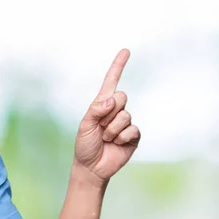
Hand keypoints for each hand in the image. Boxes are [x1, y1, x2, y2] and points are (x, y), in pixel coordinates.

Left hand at [74, 49, 140, 181]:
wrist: (92, 167)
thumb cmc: (85, 145)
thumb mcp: (85, 126)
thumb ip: (96, 110)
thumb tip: (112, 99)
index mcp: (102, 104)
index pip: (111, 82)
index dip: (118, 66)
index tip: (126, 50)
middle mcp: (116, 111)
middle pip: (122, 96)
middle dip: (109, 112)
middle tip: (100, 127)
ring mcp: (126, 123)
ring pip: (125, 115)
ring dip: (111, 129)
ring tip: (105, 138)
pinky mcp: (134, 136)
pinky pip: (132, 130)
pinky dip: (120, 137)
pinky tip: (115, 144)